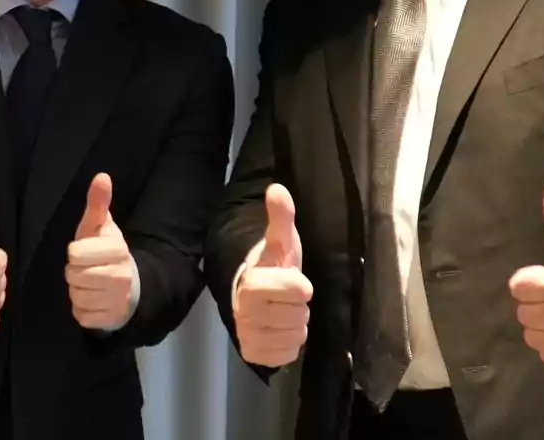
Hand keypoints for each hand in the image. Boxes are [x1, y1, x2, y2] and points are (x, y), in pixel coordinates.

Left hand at [66, 173, 135, 328]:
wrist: (131, 286)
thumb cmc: (106, 251)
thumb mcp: (101, 227)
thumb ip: (98, 203)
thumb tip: (101, 176)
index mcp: (117, 249)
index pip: (75, 253)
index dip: (76, 252)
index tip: (85, 251)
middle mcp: (120, 276)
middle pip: (73, 276)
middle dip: (75, 272)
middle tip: (86, 268)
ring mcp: (116, 300)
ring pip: (76, 296)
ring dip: (78, 291)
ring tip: (90, 283)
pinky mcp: (109, 319)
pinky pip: (81, 315)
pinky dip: (82, 308)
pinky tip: (93, 299)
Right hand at [234, 184, 311, 367]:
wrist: (252, 295)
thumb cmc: (271, 266)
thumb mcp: (280, 242)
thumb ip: (281, 218)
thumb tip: (277, 188)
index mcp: (250, 285)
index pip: (294, 289)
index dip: (299, 285)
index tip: (298, 281)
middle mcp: (244, 314)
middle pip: (297, 314)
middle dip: (298, 305)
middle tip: (286, 296)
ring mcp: (248, 337)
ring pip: (295, 335)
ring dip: (296, 323)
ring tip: (283, 310)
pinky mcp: (255, 356)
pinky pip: (289, 354)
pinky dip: (290, 343)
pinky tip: (280, 328)